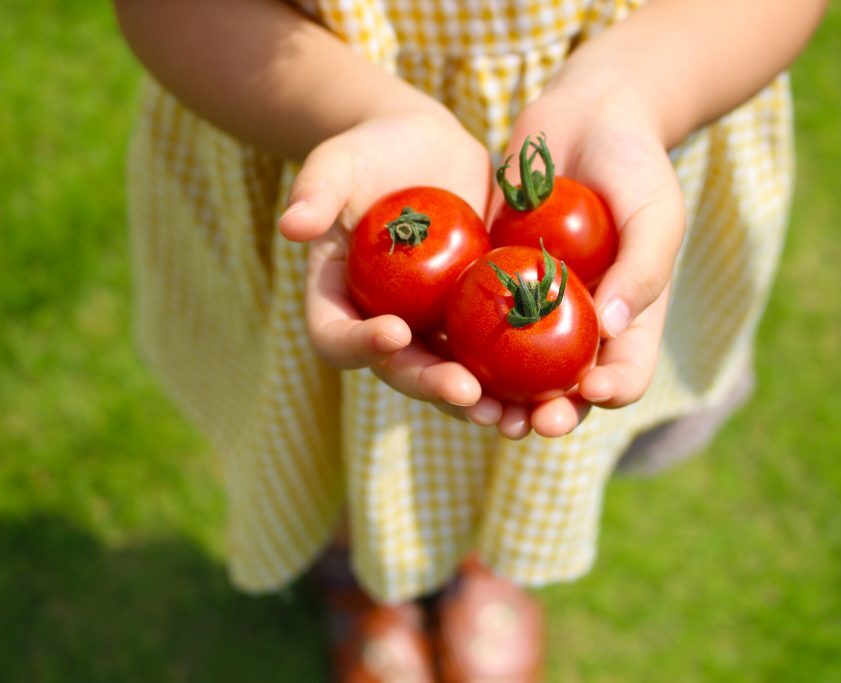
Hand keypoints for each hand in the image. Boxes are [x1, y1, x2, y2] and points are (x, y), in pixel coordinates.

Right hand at [280, 107, 505, 427]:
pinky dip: (517, 374)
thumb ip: (316, 189)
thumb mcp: (339, 161)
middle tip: (468, 393)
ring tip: (510, 415)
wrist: (428, 149)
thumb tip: (289, 227)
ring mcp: (431, 329)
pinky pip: (494, 354)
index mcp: (340, 301)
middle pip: (401, 371)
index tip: (395, 332)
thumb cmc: (372, 151)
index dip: (360, 344)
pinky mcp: (474, 320)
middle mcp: (383, 327)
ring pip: (452, 376)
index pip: (336, 337)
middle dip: (432, 386)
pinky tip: (550, 387)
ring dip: (479, 401)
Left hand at [491, 84, 685, 437]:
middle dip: (551, 412)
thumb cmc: (633, 162)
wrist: (582, 116)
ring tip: (483, 411)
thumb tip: (610, 327)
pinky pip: (480, 320)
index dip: (611, 390)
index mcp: (630, 316)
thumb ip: (643, 266)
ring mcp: (536, 304)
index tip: (589, 391)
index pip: (627, 370)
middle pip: (567, 384)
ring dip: (503, 396)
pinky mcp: (495, 281)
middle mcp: (582, 321)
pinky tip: (443, 355)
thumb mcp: (655, 208)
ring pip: (518, 366)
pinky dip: (464, 345)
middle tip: (530, 425)